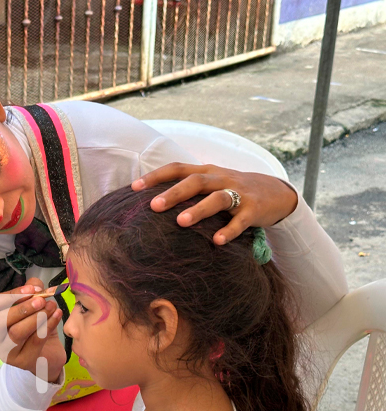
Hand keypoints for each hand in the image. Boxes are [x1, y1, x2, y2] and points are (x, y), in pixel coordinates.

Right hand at [0, 278, 64, 382]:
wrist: (46, 355)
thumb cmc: (34, 329)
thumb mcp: (32, 308)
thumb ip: (31, 293)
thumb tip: (36, 284)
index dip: (12, 295)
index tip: (32, 289)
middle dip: (22, 308)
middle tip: (41, 300)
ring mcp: (6, 352)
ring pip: (16, 333)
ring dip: (36, 317)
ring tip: (52, 306)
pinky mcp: (22, 361)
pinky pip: (35, 342)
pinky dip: (48, 326)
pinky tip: (58, 315)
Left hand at [132, 163, 297, 243]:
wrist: (276, 192)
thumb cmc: (231, 191)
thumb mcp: (209, 185)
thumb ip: (185, 191)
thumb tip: (150, 204)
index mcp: (206, 172)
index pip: (177, 168)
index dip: (156, 176)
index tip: (134, 187)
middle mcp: (220, 179)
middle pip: (195, 181)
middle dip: (173, 193)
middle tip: (154, 206)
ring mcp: (238, 193)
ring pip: (217, 198)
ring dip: (198, 209)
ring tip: (181, 222)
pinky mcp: (253, 209)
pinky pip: (240, 220)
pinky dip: (229, 230)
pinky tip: (217, 242)